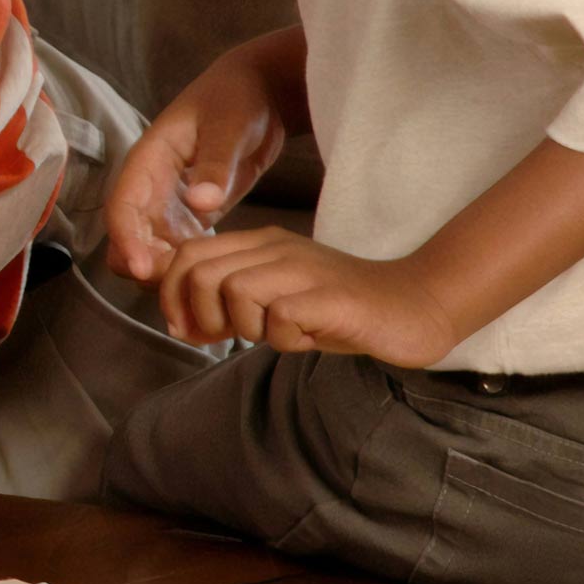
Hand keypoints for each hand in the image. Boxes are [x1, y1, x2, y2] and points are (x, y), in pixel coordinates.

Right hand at [106, 55, 291, 282]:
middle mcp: (151, 186)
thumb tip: (201, 203)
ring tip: (198, 291)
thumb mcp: (229, 126)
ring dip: (164, 272)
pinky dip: (184, 267)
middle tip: (179, 289)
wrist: (260, 91)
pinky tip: (211, 280)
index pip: (123, 206)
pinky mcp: (190, 216)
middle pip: (128, 236)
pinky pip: (175, 250)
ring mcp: (169, 203)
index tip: (143, 271)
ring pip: (148, 249)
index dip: (127, 240)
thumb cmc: (239, 99)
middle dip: (143, 265)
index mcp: (149, 160)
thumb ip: (215, 164)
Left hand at [154, 227, 460, 367]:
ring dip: (245, 327)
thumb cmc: (338, 309)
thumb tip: (179, 322)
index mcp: (259, 243)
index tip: (188, 329)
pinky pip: (279, 317)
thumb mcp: (274, 301)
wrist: (412, 304)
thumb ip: (228, 303)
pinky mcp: (329, 296)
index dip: (171, 295)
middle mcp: (276, 247)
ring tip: (278, 333)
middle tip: (227, 339)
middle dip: (201, 316)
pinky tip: (307, 338)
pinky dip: (283, 339)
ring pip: (234, 291)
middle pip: (200, 273)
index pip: (187, 254)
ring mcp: (303, 269)